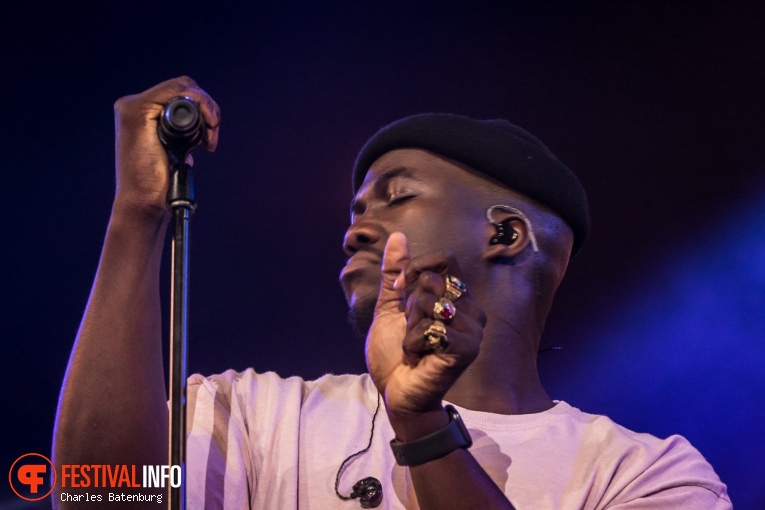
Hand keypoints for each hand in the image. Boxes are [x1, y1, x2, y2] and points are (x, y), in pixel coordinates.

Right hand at [112, 76, 220, 216]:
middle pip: (182, 87)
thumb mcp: (172, 152)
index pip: (178, 94)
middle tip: (212, 137)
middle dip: (207, 108)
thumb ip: (180, 136)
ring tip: (210, 137)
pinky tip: (207, 124)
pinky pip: (173, 91)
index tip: (212, 137)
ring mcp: (132, 107)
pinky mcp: (136, 112)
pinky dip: (197, 102)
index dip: (203, 109)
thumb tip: (201, 130)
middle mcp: (133, 106)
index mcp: (141, 114)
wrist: (143, 202)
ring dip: (206, 107)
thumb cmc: (158, 184)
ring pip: (181, 86)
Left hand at [366, 232, 486, 419]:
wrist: (397, 392)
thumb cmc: (395, 354)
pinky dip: (413, 343)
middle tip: (412, 331)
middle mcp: (471, 310)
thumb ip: (395, 274)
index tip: (400, 291)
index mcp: (457, 297)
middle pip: (433, 281)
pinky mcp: (466, 349)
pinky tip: (418, 358)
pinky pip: (432, 328)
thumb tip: (398, 236)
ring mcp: (472, 330)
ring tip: (417, 346)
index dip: (416, 269)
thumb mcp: (390, 307)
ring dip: (411, 327)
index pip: (445, 260)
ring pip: (431, 303)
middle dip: (410, 306)